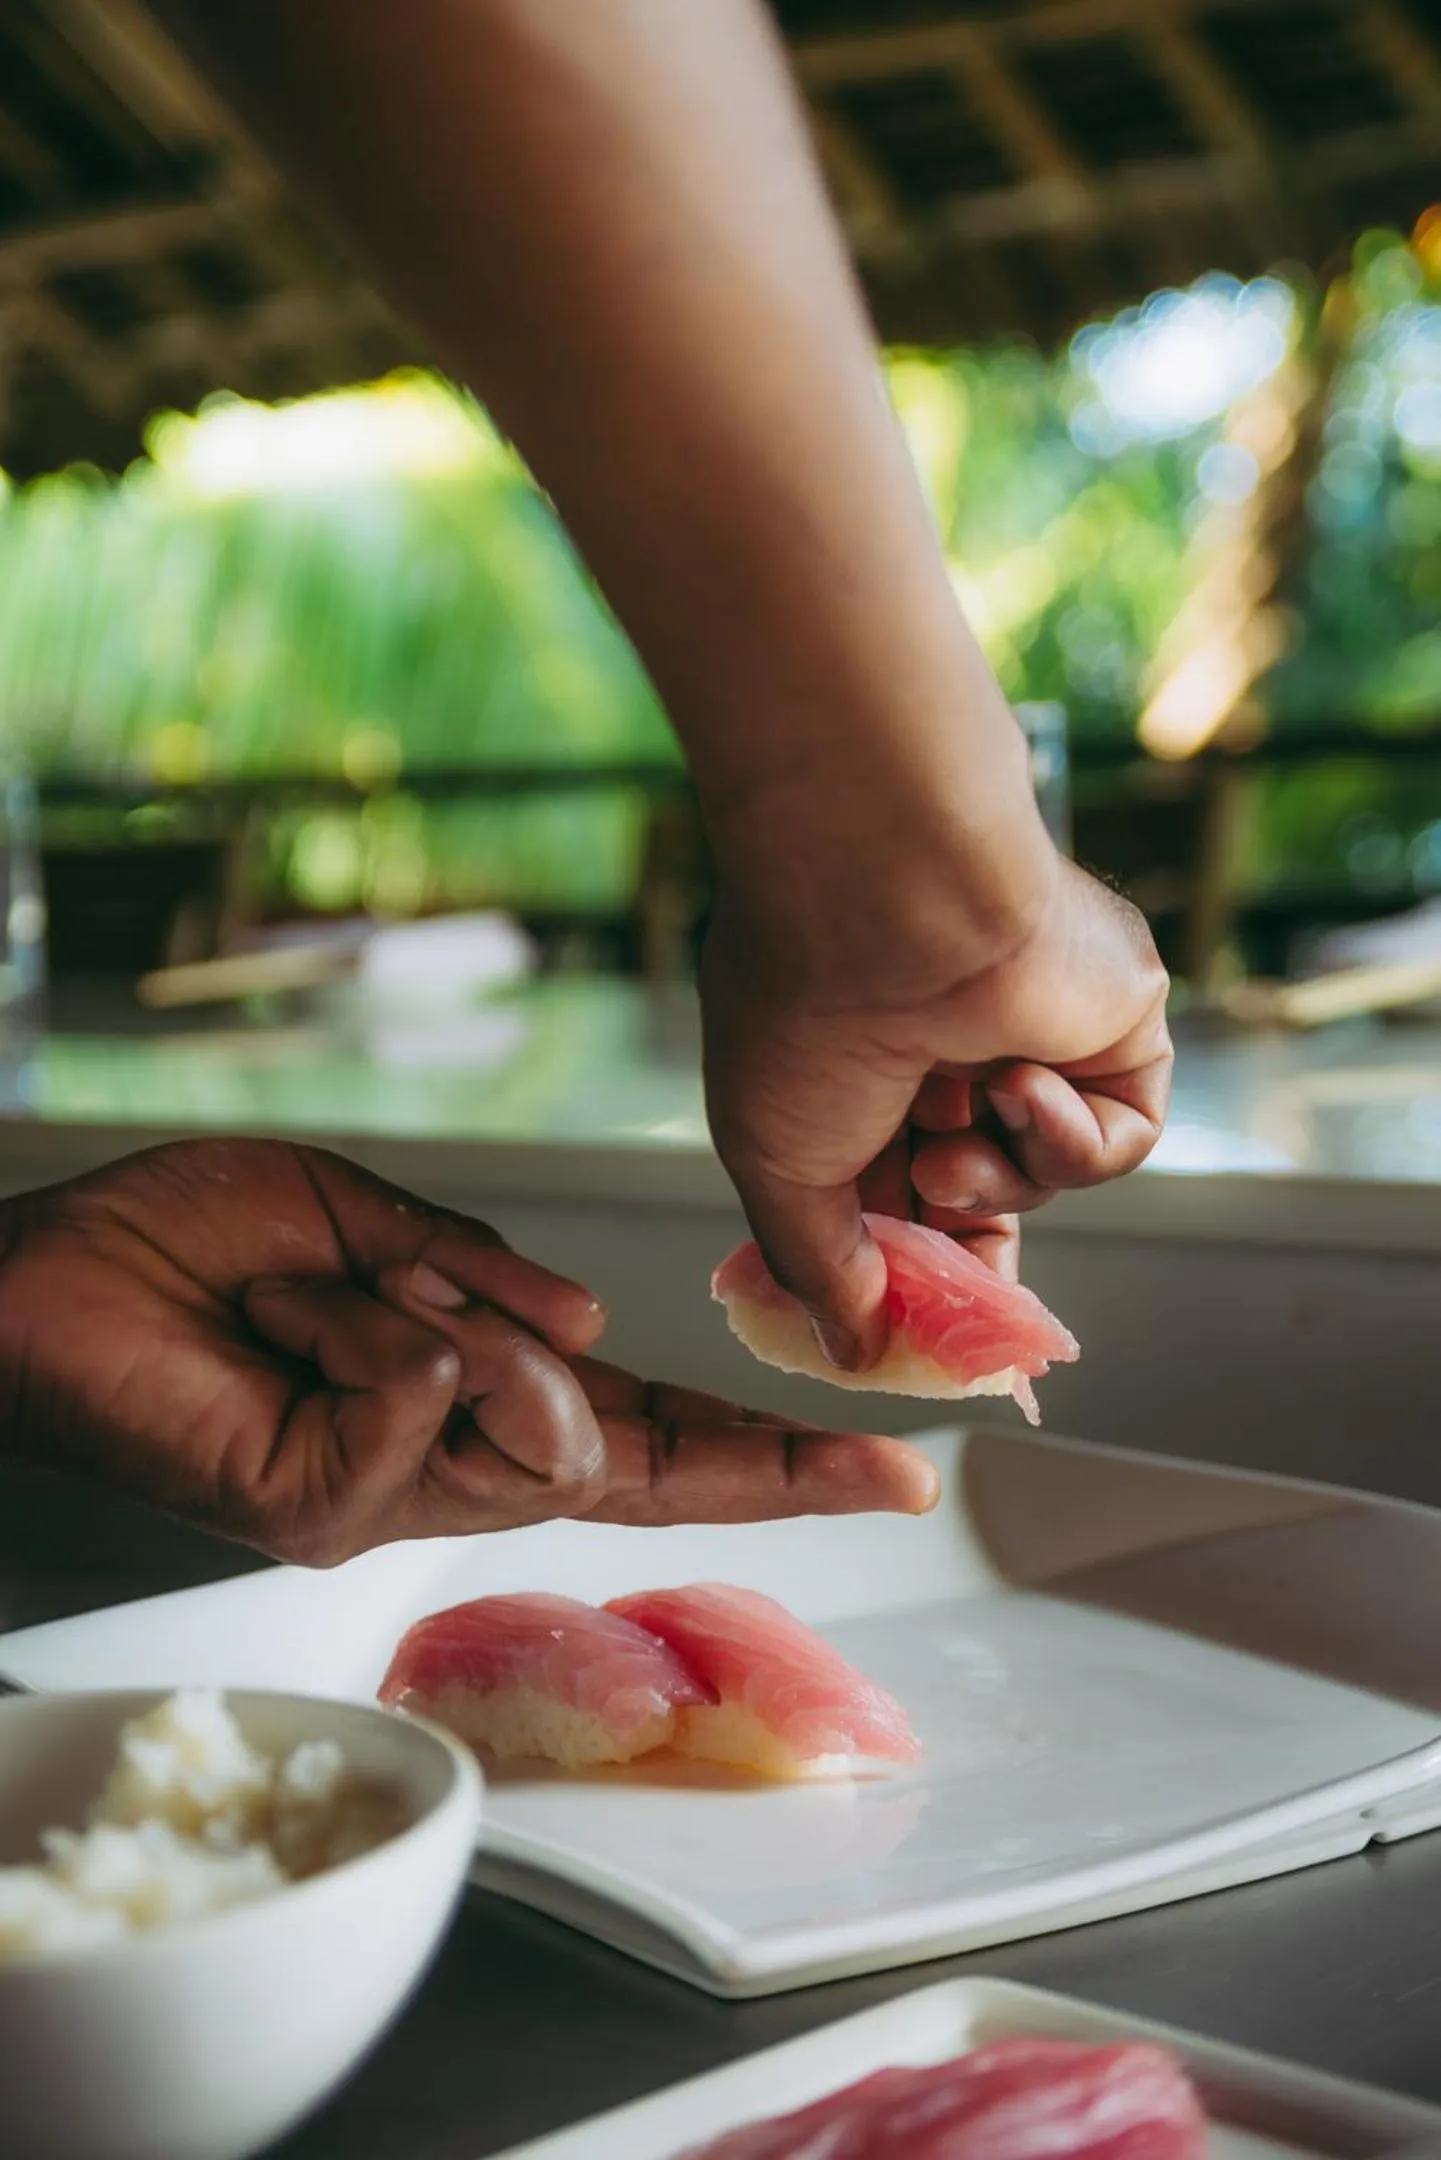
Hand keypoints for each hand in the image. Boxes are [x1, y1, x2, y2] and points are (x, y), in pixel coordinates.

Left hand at [0, 1140, 935, 1562]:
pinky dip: (373, 1327)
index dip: (763, 1451)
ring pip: (529, 1429)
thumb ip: (476, 1272)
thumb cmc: (180, 1249)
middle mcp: (442, 1465)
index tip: (879, 1460)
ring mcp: (385, 1497)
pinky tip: (305, 1315)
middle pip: (629, 1464)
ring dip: (446, 1314)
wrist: (36, 1281)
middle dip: (748, 1452)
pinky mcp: (319, 1508)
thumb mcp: (359, 1222)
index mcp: (466, 1397)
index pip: (646, 1433)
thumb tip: (586, 1328)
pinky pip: (418, 1410)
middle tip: (825, 1428)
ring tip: (332, 1286)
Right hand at [702, 851, 1171, 1368]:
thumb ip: (821, 1271)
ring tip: (947, 1141)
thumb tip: (851, 1351)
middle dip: (965, 1254)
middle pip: (985, 1197)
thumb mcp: (780, 1171)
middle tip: (949, 1301)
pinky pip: (1121, 1133)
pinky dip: (1072, 1139)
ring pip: (1046, 1175)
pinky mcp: (1119, 1022)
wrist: (890, 899)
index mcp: (862, 1071)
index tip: (903, 1333)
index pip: (903, 1197)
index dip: (909, 1272)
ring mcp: (1039, 1031)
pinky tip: (1014, 1084)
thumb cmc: (807, 1010)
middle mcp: (950, 1047)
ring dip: (997, 1182)